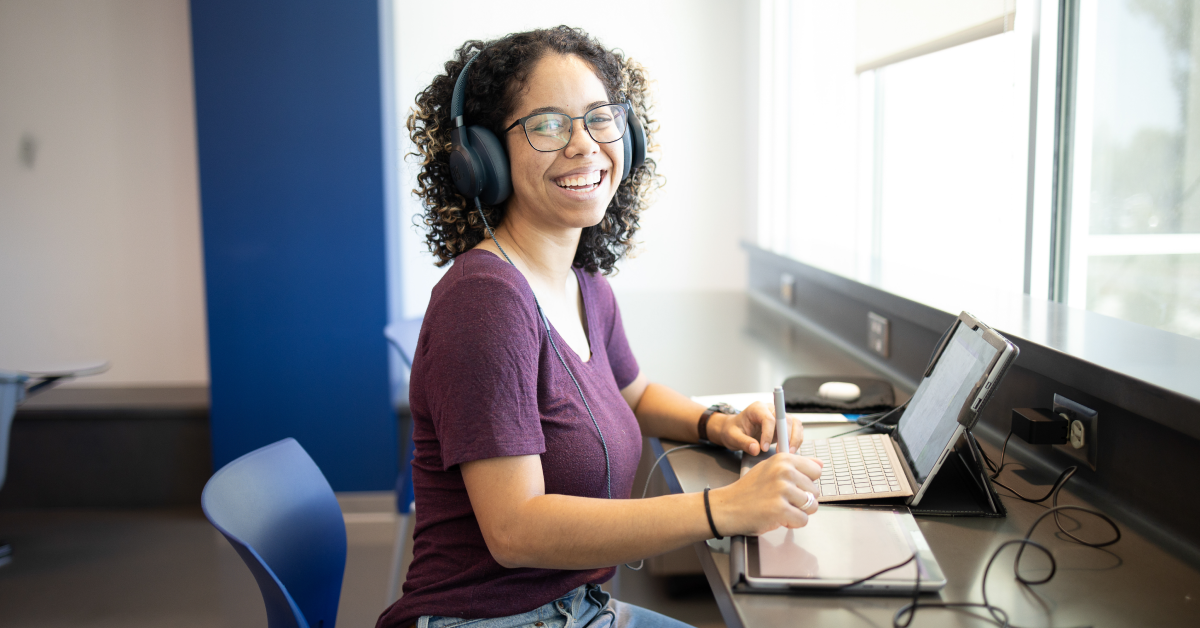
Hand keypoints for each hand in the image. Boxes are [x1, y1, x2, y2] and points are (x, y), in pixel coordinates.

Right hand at [708, 454, 822, 535]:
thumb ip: (797, 465)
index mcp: (783, 459)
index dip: (806, 482)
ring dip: (798, 512)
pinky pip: (802, 521)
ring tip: (779, 508)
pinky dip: (792, 523)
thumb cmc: (748, 490)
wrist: (727, 507)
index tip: (793, 486)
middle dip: (802, 500)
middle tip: (781, 500)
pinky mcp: (780, 510)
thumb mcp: (770, 468)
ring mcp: (782, 490)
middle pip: (815, 491)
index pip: (816, 470)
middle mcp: (784, 472)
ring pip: (811, 507)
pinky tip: (777, 517)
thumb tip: (820, 464)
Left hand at [710, 401, 804, 455]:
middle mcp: (770, 409)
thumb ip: (743, 442)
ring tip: (788, 452)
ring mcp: (779, 417)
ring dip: (794, 439)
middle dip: (785, 437)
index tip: (764, 448)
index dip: (769, 434)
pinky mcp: (784, 426)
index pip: (768, 418)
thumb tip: (756, 449)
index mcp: (757, 408)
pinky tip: (790, 450)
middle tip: (781, 452)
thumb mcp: (732, 437)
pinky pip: (796, 430)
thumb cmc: (733, 431)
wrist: (735, 430)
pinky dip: (796, 440)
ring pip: (794, 424)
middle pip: (785, 419)